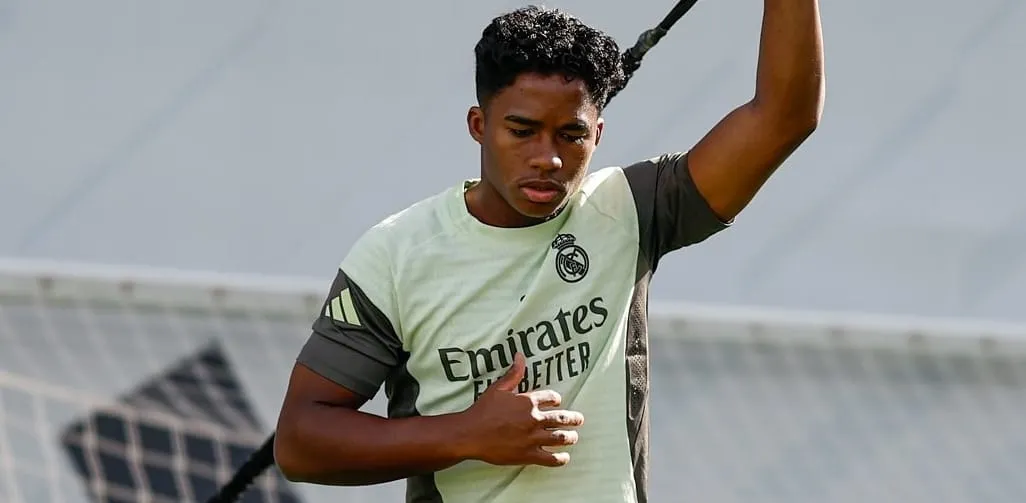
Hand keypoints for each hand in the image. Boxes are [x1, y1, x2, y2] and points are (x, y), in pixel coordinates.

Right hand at [460, 353, 584, 466]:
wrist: (471, 434)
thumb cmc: (483, 410)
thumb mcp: (498, 388)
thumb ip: (513, 373)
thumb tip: (520, 356)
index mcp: (529, 401)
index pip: (552, 398)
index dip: (556, 399)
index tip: (558, 402)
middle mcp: (535, 419)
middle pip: (562, 418)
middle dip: (573, 419)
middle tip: (579, 420)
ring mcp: (533, 438)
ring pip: (560, 437)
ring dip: (570, 437)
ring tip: (573, 437)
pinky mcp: (529, 455)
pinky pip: (551, 458)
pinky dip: (560, 458)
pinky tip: (564, 457)